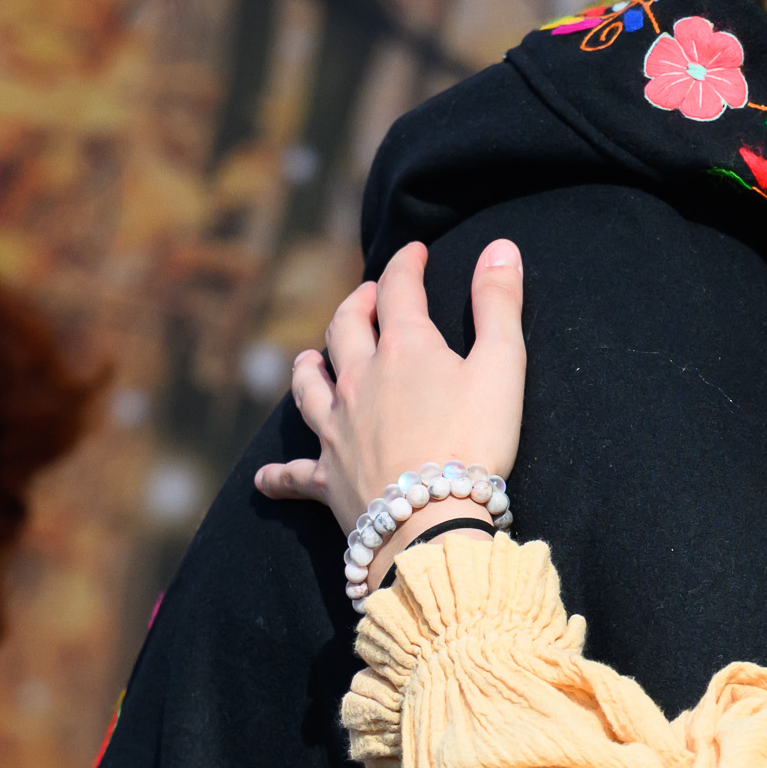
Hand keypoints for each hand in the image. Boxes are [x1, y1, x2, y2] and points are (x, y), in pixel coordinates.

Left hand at [250, 241, 527, 564]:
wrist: (431, 520)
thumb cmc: (474, 442)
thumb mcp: (502, 366)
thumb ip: (499, 305)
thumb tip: (500, 247)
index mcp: (403, 349)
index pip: (398, 289)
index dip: (406, 264)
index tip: (414, 253)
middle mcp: (359, 380)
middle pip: (344, 329)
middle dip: (356, 306)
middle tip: (367, 298)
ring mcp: (336, 428)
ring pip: (308, 387)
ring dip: (308, 368)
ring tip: (309, 359)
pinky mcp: (327, 476)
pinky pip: (294, 473)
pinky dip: (279, 476)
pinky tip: (264, 479)